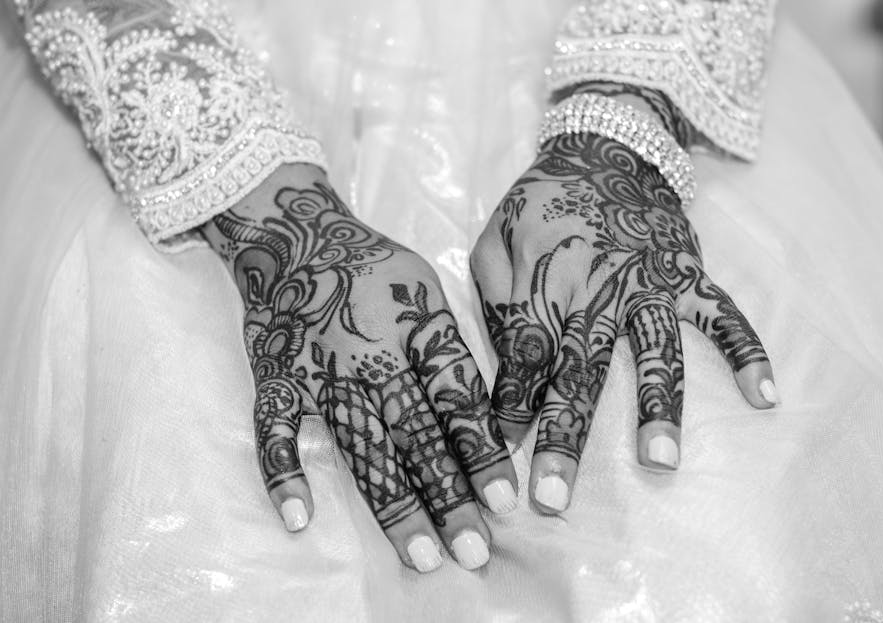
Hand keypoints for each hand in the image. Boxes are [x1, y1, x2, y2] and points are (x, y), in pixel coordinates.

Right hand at [202, 163, 516, 571]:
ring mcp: (320, 372)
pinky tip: (298, 517)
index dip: (481, 452)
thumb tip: (484, 414)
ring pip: (361, 448)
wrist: (294, 235)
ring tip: (422, 553)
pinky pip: (275, 430)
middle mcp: (372, 357)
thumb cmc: (371, 267)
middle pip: (416, 437)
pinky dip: (282, 472)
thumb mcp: (426, 287)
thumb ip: (449, 348)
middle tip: (474, 550)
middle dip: (448, 497)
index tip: (503, 501)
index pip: (457, 401)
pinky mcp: (277, 380)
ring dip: (392, 504)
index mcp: (416, 331)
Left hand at [470, 134, 775, 513]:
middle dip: (564, 438)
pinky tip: (765, 398)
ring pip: (656, 354)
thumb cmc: (539, 203)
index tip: (496, 463)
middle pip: (580, 375)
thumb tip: (496, 371)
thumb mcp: (495, 239)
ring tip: (660, 463)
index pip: (522, 361)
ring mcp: (650, 285)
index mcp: (544, 287)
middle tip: (554, 497)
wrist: (603, 146)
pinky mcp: (688, 275)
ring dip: (658, 409)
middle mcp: (599, 293)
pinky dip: (748, 352)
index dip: (507, 411)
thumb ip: (495, 301)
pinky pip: (725, 315)